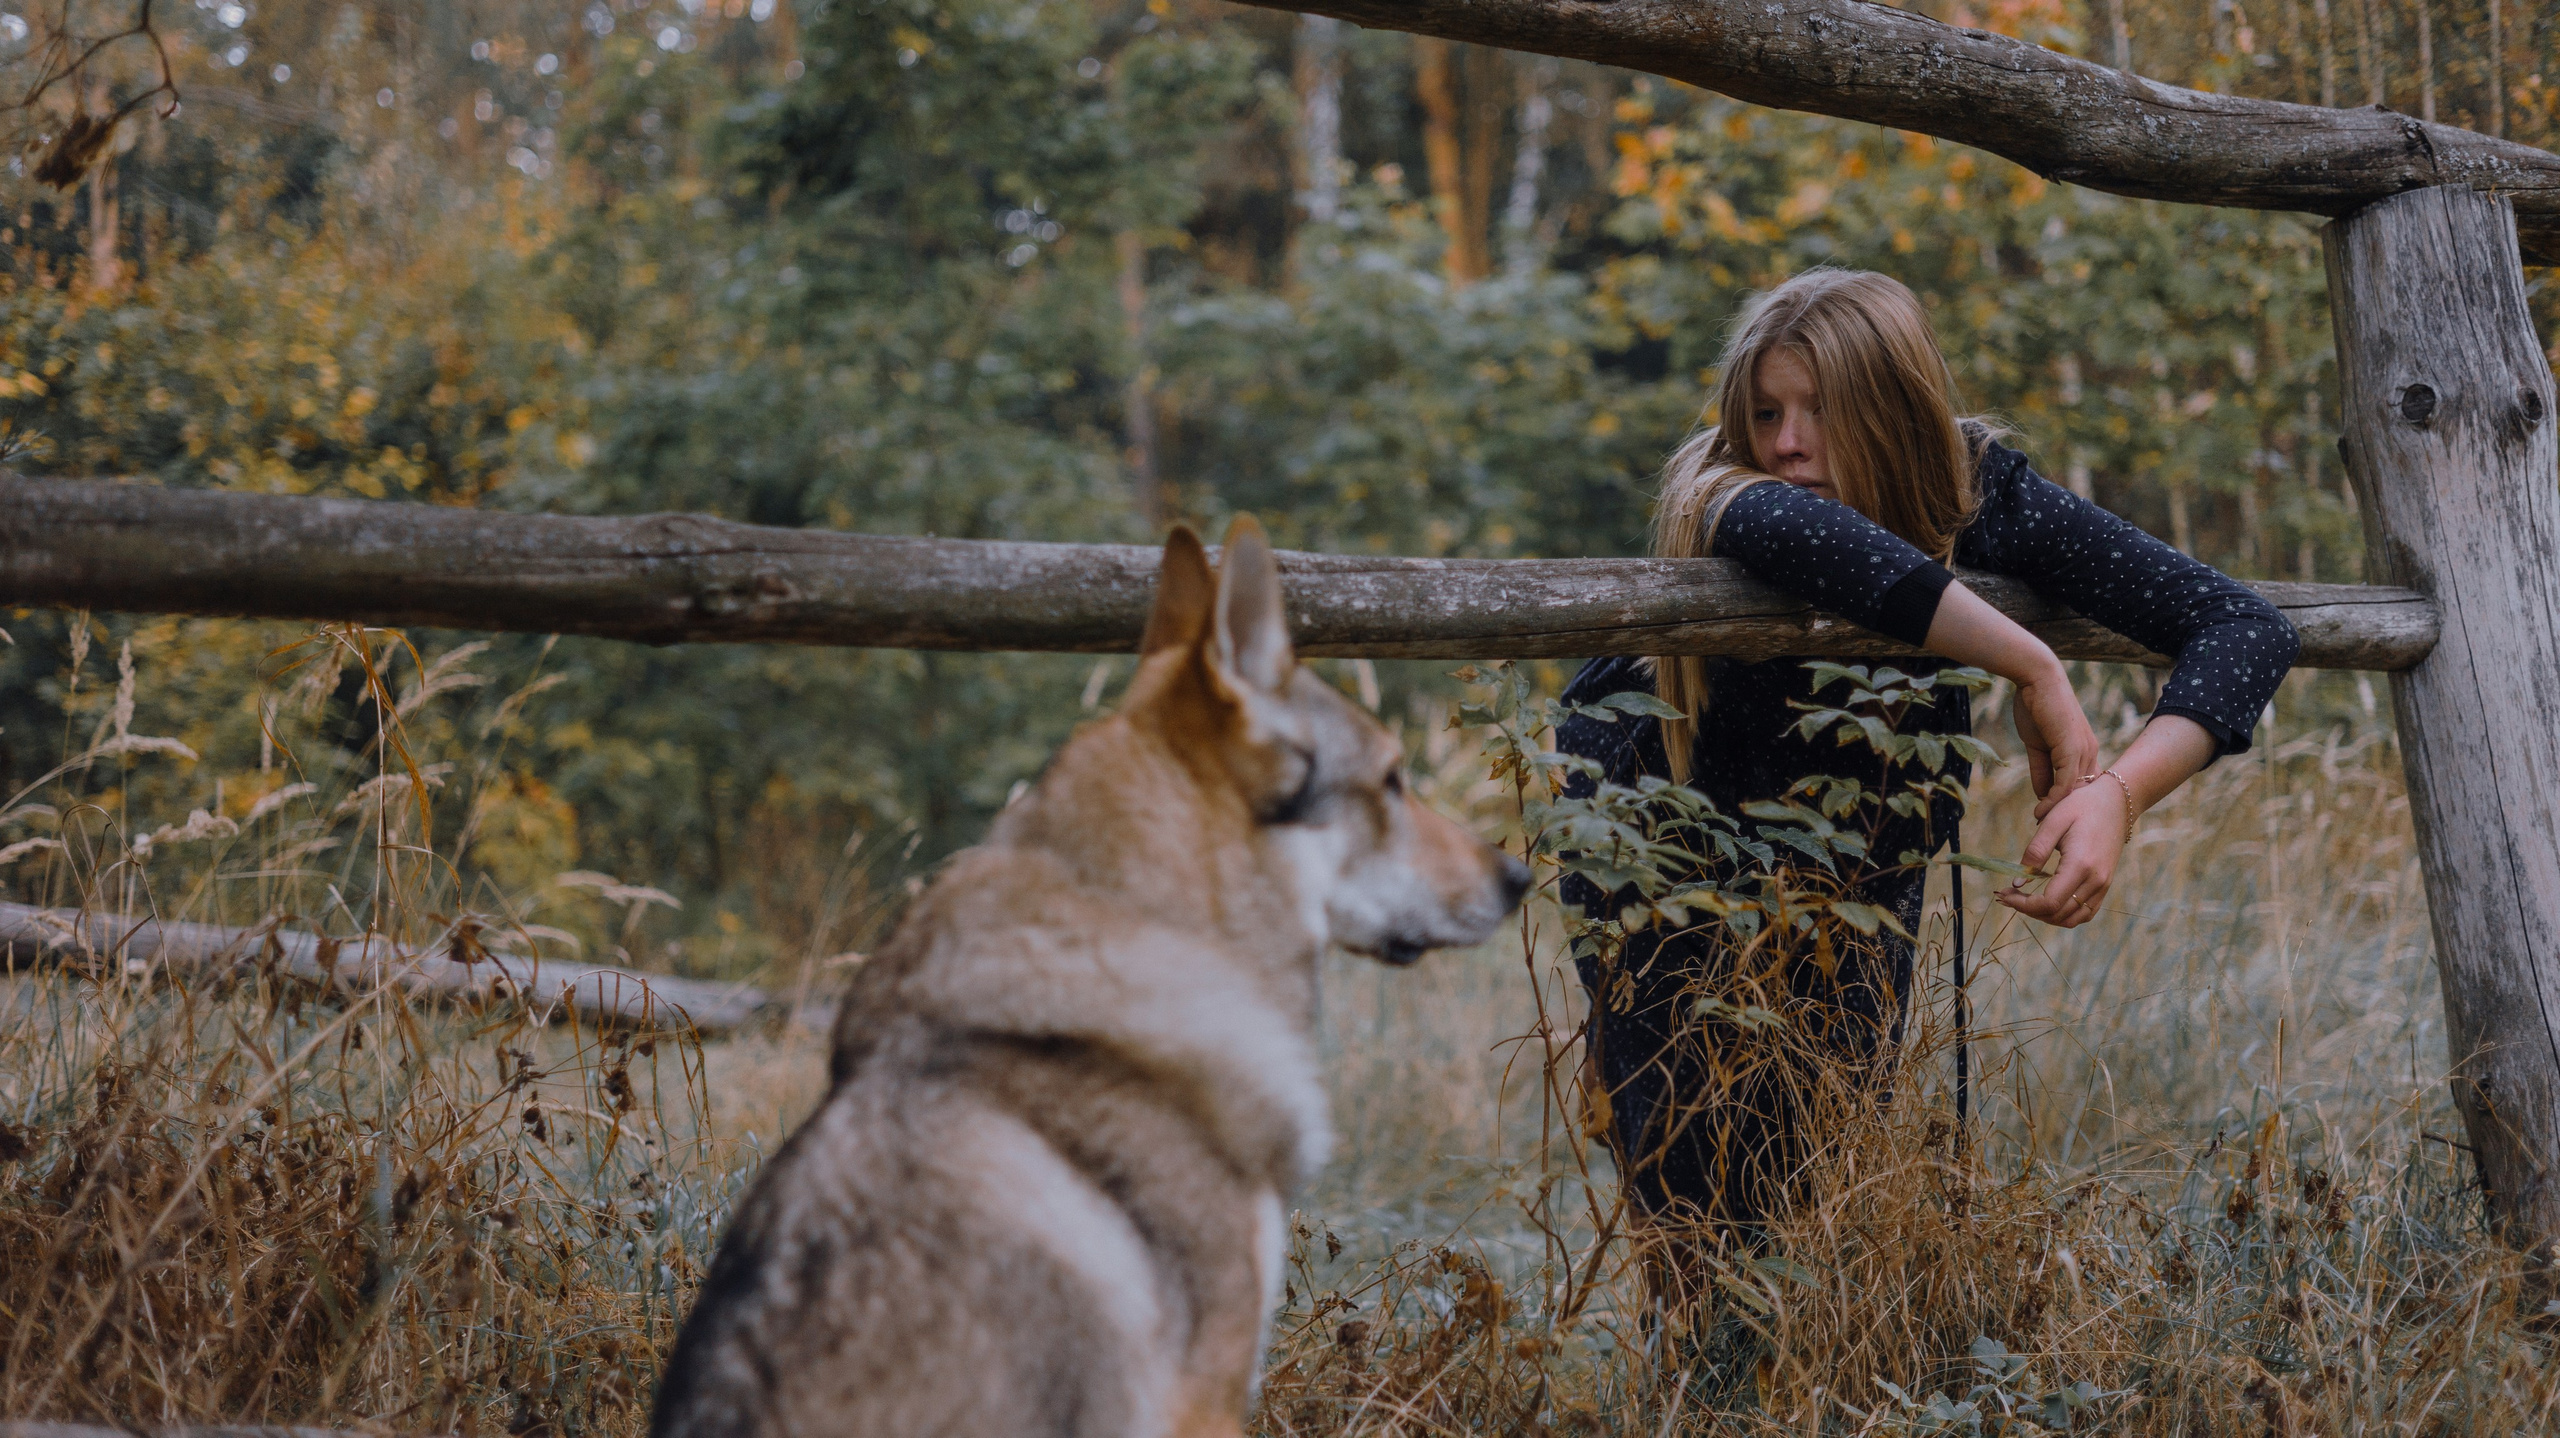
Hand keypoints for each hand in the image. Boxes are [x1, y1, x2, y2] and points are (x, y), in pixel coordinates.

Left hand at [1997, 774, 2126, 927]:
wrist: (2116, 802)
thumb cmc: (2081, 806)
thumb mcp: (2053, 821)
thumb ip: (2035, 852)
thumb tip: (2017, 883)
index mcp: (2081, 865)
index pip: (2050, 902)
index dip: (2023, 905)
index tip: (2004, 894)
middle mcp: (2096, 881)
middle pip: (2058, 914)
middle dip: (2029, 910)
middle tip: (2008, 896)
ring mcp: (2103, 885)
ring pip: (2072, 919)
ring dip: (2046, 916)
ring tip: (2025, 901)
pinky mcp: (2105, 885)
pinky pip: (2085, 913)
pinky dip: (2064, 915)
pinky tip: (2047, 902)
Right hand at [2011, 667, 2099, 816]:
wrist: (2037, 678)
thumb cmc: (2035, 706)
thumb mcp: (2037, 745)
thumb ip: (2041, 771)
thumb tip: (2042, 796)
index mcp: (2083, 751)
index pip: (2083, 786)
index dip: (2071, 805)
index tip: (2058, 823)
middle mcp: (2089, 752)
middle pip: (2084, 793)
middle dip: (2070, 815)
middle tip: (2056, 836)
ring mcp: (2083, 751)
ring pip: (2077, 791)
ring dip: (2061, 812)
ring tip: (2046, 830)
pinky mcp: (2072, 748)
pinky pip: (2067, 782)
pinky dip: (2056, 800)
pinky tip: (2042, 811)